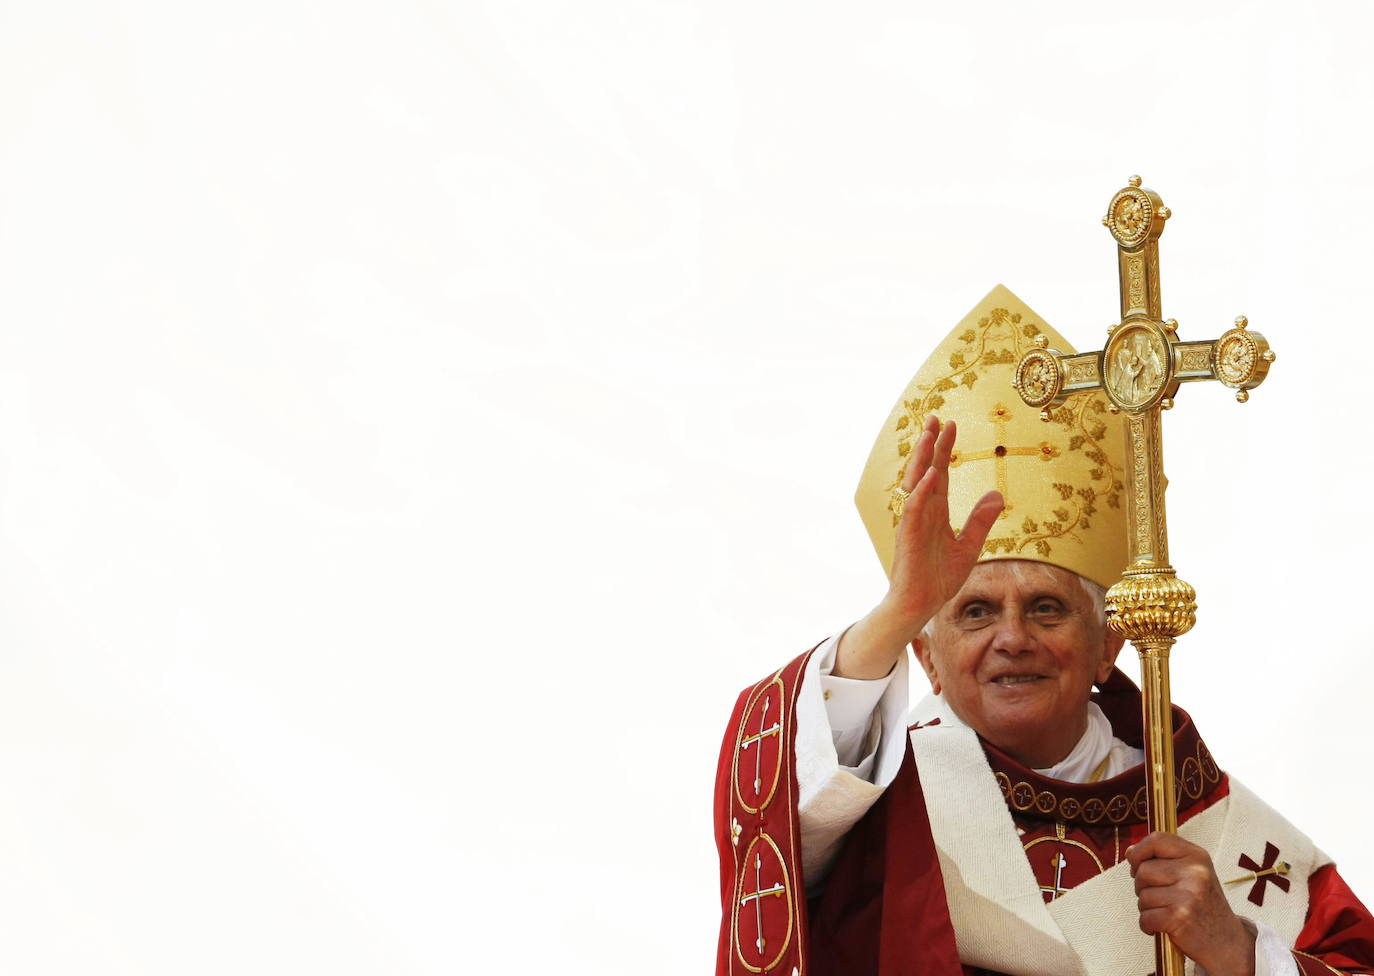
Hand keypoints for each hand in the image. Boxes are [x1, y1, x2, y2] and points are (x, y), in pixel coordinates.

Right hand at [834, 416, 1002, 678]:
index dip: (945, 449)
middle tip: (936, 417)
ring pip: (916, 483)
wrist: (922, 605)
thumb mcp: (970, 545)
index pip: (940, 473)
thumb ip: (981, 520)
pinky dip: (921, 492)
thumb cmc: (939, 577)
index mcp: (935, 511)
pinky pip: (913, 509)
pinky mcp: (909, 536)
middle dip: (931, 444)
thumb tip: (998, 495)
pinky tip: (929, 476)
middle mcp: (922, 511)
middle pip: (926, 470)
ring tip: (929, 435)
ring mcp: (914, 522)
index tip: (952, 425)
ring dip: (922, 459)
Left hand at [1127, 832, 1255, 975]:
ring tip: (1167, 912)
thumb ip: (1164, 858)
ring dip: (1147, 908)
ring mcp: (1189, 894)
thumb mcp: (1193, 873)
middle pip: (1143, 870)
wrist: (1228, 942)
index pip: (1157, 839)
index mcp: (1197, 856)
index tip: (1137, 865)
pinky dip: (1148, 925)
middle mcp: (1195, 872)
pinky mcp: (1181, 917)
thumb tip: (1130, 852)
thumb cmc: (1203, 906)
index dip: (1139, 852)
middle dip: (1142, 886)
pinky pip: (1145, 917)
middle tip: (1161, 897)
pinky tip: (1164, 927)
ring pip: (1142, 895)